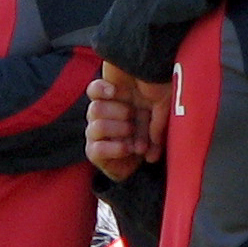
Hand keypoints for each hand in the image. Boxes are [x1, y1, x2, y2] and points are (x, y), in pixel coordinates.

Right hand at [86, 64, 169, 180]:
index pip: (95, 90)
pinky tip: (129, 148)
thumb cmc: (148, 130)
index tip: (113, 91)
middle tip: (132, 115)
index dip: (101, 89)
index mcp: (108, 101)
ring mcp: (93, 134)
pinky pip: (98, 148)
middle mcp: (97, 116)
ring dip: (118, 130)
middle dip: (117, 112)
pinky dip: (116, 148)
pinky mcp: (93, 152)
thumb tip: (154, 85)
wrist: (140, 161)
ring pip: (97, 126)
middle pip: (95, 107)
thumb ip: (150, 99)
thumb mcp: (152, 112)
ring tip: (133, 134)